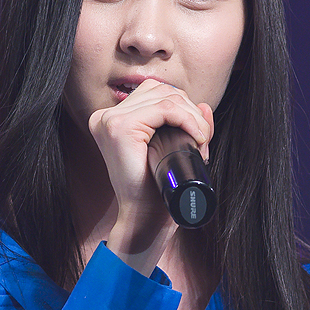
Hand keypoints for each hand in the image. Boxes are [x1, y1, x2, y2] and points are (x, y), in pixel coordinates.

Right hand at [89, 80, 213, 274]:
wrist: (144, 219)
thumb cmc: (155, 191)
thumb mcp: (172, 151)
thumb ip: (188, 127)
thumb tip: (205, 106)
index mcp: (111, 120)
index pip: (153, 93)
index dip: (183, 107)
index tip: (201, 132)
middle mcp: (105, 117)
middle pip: (159, 90)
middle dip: (189, 109)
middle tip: (203, 137)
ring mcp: (109, 120)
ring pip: (164, 97)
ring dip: (191, 114)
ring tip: (200, 137)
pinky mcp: (120, 127)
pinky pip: (164, 108)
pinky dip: (186, 118)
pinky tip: (196, 135)